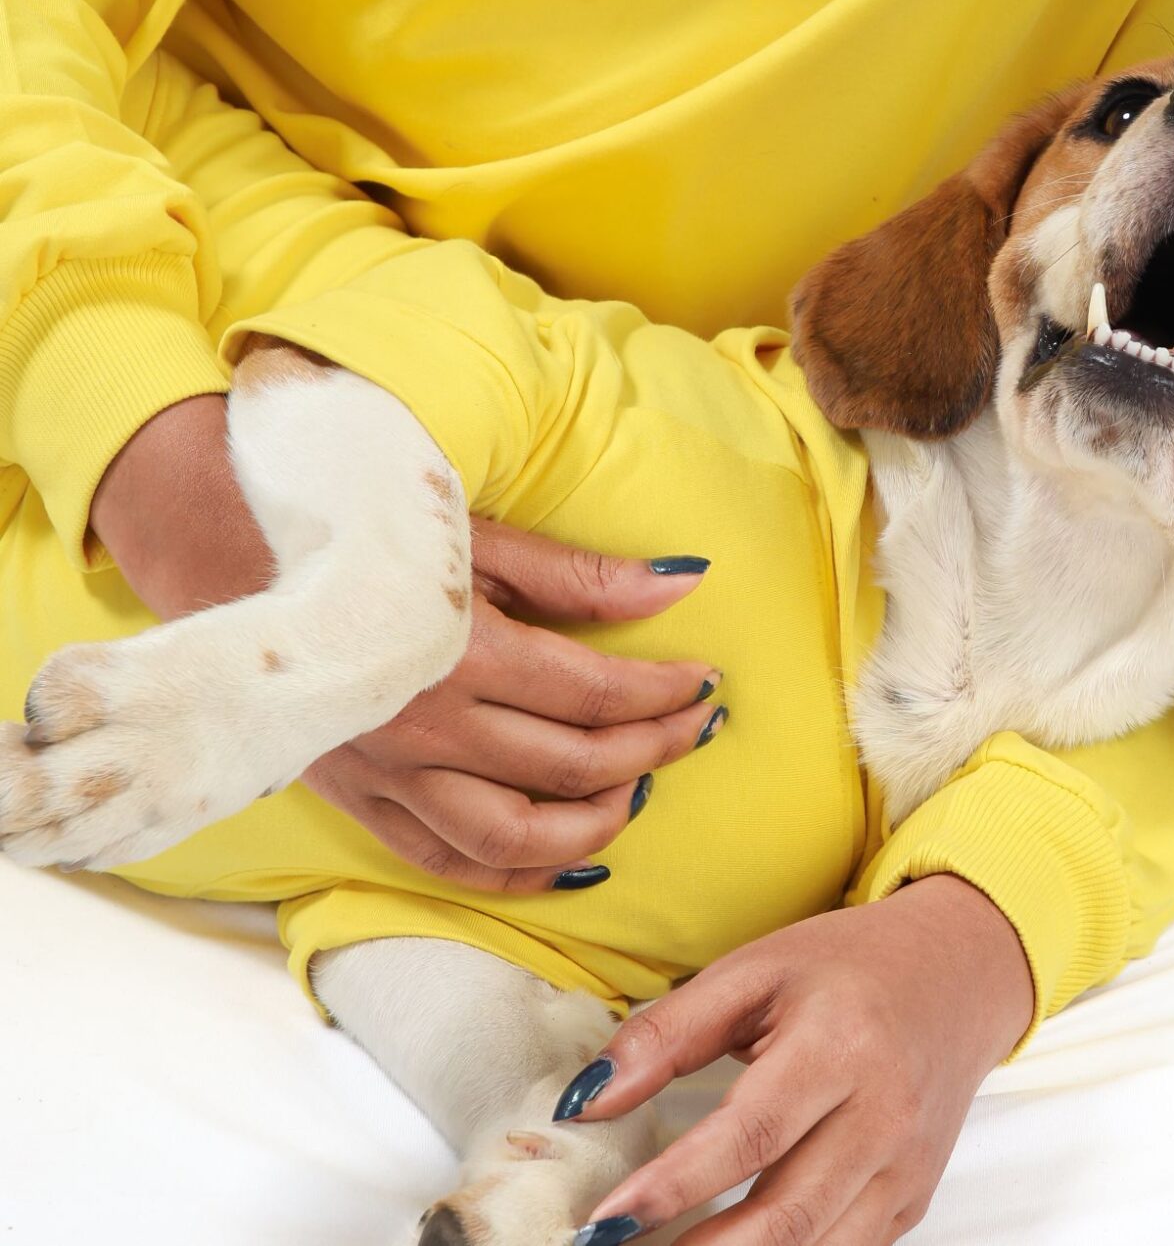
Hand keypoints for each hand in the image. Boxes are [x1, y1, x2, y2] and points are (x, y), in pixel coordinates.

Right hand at [301, 518, 723, 890]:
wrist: (235, 555)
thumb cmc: (369, 534)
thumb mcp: (476, 536)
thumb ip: (580, 574)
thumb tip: (684, 581)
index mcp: (460, 648)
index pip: (592, 693)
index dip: (662, 694)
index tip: (706, 683)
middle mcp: (427, 724)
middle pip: (568, 766)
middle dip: (651, 751)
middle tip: (697, 729)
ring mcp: (390, 773)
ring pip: (514, 835)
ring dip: (594, 825)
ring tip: (641, 791)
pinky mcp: (362, 800)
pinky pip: (448, 861)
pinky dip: (516, 872)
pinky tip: (568, 859)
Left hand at [551, 873, 1034, 1243]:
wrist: (955, 975)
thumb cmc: (846, 967)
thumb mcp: (753, 971)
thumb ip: (667, 1033)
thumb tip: (587, 1100)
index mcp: (840, 1044)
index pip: (751, 1134)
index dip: (676, 1185)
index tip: (607, 1219)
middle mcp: (882, 1114)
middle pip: (785, 1215)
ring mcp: (903, 1167)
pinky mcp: (910, 1201)